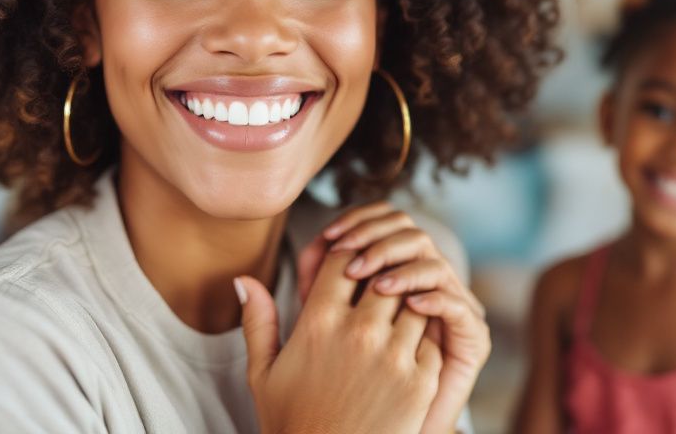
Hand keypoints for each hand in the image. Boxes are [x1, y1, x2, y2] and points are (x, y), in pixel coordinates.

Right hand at [238, 248, 440, 433]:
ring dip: (407, 305)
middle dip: (382, 277)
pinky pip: (432, 338)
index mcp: (319, 322)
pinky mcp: (422, 380)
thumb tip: (243, 279)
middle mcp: (360, 332)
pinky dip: (424, 339)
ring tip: (396, 319)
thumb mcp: (264, 374)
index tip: (351, 269)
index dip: (350, 258)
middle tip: (379, 289)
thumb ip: (258, 321)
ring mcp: (395, 355)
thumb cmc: (294, 424)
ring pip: (414, 301)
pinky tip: (410, 351)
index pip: (345, 259)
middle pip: (384, 274)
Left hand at [300, 202, 490, 433]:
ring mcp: (451, 304)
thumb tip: (280, 261)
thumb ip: (306, 293)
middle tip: (348, 260)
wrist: (381, 429)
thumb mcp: (320, 333)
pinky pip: (454, 306)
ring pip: (433, 263)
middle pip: (410, 234)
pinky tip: (408, 305)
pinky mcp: (471, 335)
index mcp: (397, 268)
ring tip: (374, 286)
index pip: (386, 221)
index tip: (329, 238)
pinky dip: (433, 299)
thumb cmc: (348, 381)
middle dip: (377, 241)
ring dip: (402, 268)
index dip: (359, 223)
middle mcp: (426, 280)